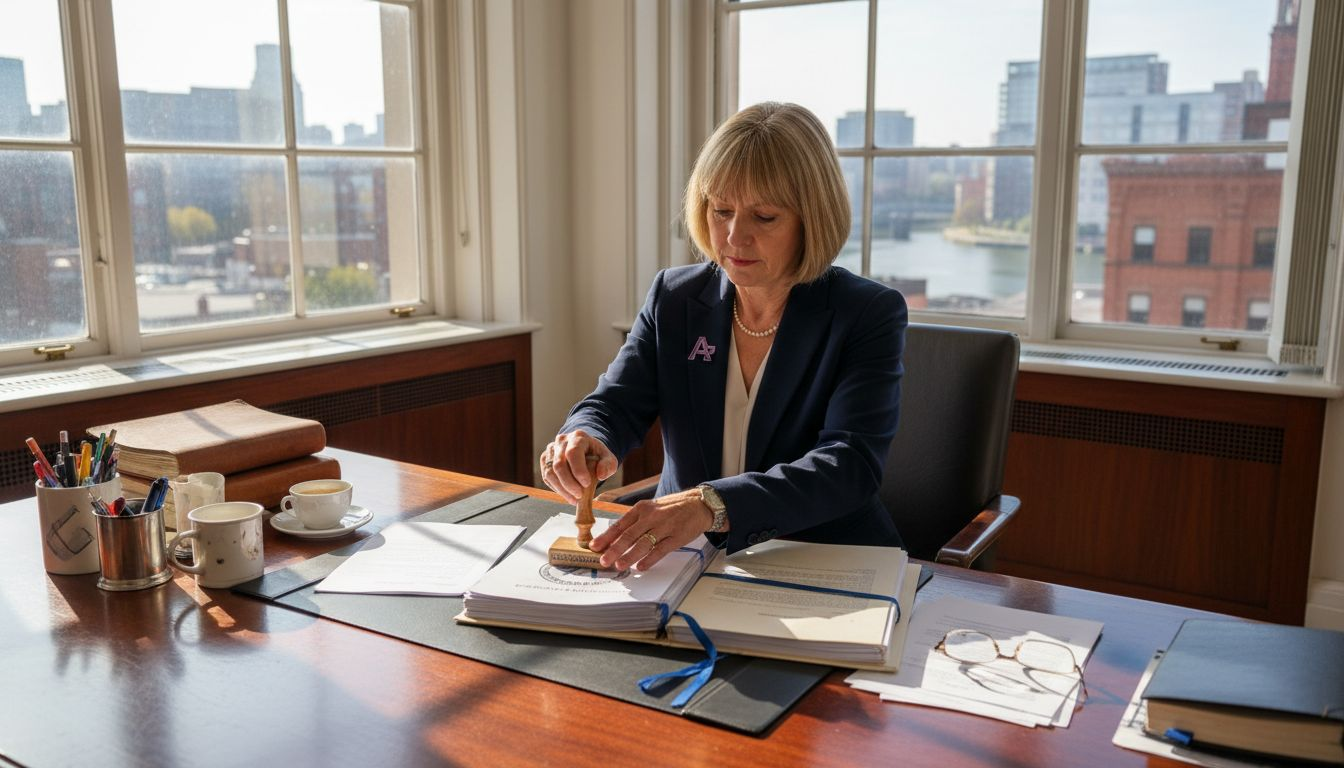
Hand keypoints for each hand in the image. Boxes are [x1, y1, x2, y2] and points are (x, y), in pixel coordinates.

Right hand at [539, 430, 616, 503]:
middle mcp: (561, 441)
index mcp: (578, 437)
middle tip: (579, 496)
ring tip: (574, 499)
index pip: (573, 453)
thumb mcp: (608, 458)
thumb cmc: (597, 455)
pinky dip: (556, 488)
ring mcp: (551, 450)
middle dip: (569, 483)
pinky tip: (567, 494)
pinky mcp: (545, 459)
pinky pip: (546, 476)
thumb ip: (608, 465)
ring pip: (550, 472)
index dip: (578, 470)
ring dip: (562, 489)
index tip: (587, 484)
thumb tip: (601, 474)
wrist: (585, 450)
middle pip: (559, 464)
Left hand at [590, 489, 713, 571]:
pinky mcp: (677, 537)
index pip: (620, 524)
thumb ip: (635, 522)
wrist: (699, 504)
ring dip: (629, 556)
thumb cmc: (671, 508)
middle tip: (603, 560)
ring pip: (643, 543)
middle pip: (629, 535)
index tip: (594, 546)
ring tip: (619, 565)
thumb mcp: (651, 509)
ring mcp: (665, 527)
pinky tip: (640, 567)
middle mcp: (652, 517)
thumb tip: (614, 539)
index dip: (607, 536)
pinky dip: (649, 559)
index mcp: (642, 509)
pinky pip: (660, 550)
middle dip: (614, 549)